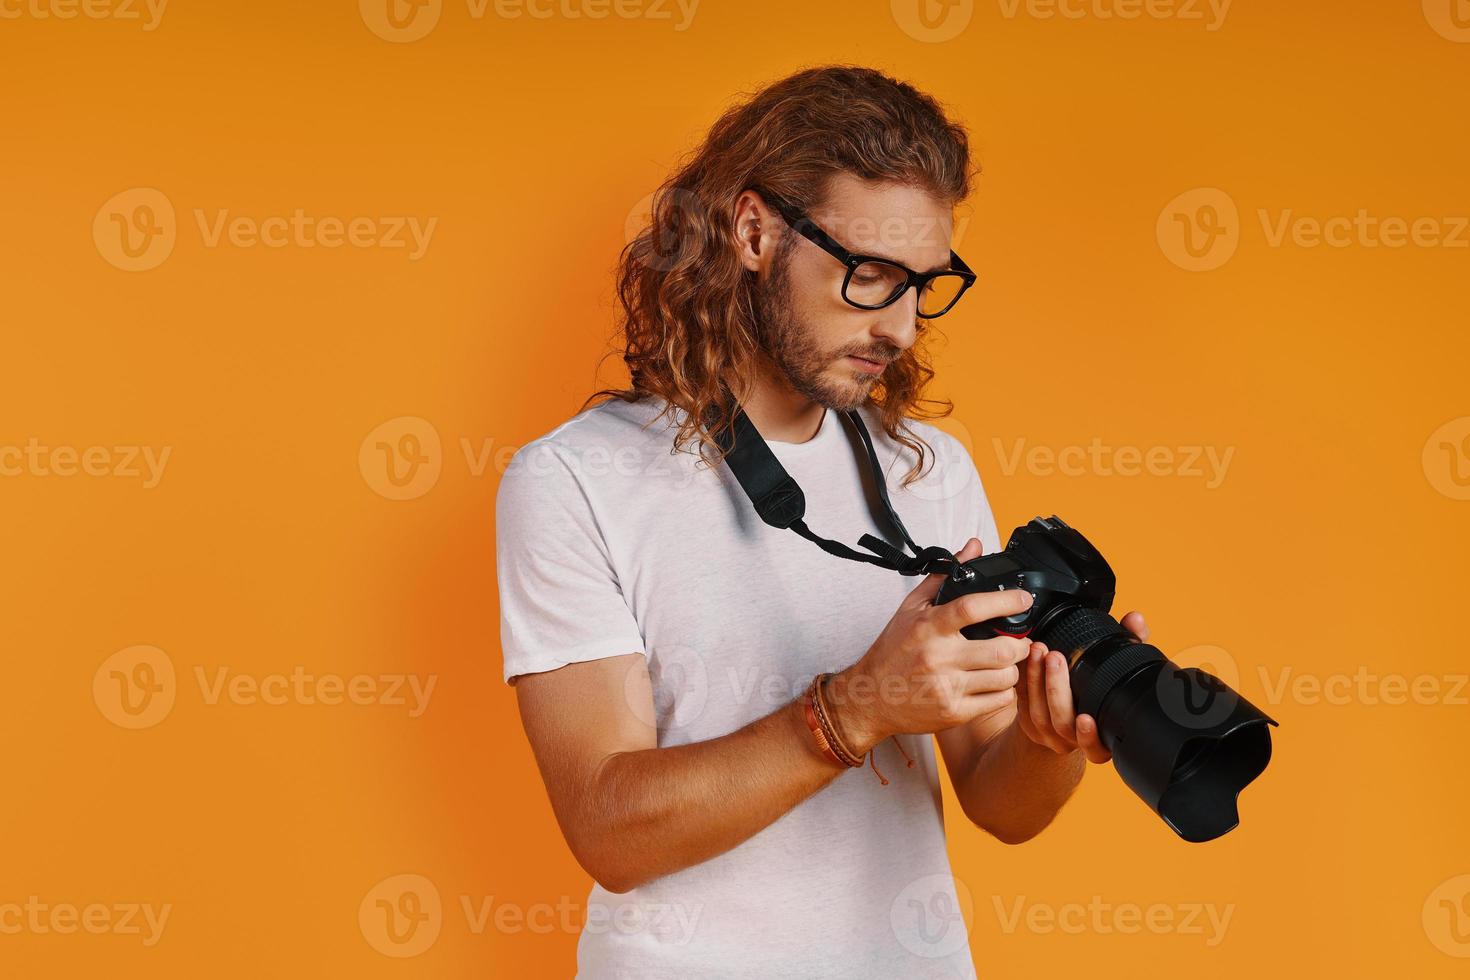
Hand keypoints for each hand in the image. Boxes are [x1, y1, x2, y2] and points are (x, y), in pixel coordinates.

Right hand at [828, 543, 1033, 754]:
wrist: (870, 698)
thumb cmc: (892, 651)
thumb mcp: (911, 608)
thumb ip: (945, 576)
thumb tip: (973, 547)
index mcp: (929, 627)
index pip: (972, 608)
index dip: (1006, 601)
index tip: (1023, 598)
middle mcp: (938, 657)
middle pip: (1000, 650)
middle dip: (1020, 643)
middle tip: (1020, 639)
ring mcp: (947, 688)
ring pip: (1004, 678)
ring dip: (1013, 668)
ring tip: (1006, 662)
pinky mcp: (953, 712)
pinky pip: (998, 702)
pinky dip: (1005, 691)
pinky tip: (995, 683)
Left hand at [1016, 607, 1149, 762]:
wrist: (1072, 712)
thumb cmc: (1101, 688)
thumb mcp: (1120, 667)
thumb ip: (1130, 641)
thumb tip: (1134, 618)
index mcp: (1101, 737)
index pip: (1096, 747)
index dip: (1089, 736)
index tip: (1086, 718)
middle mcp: (1074, 739)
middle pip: (1062, 724)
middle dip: (1057, 689)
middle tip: (1055, 657)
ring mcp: (1049, 733)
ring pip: (1039, 714)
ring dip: (1037, 680)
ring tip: (1039, 650)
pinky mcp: (1029, 721)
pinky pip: (1022, 703)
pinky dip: (1023, 680)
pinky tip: (1025, 658)